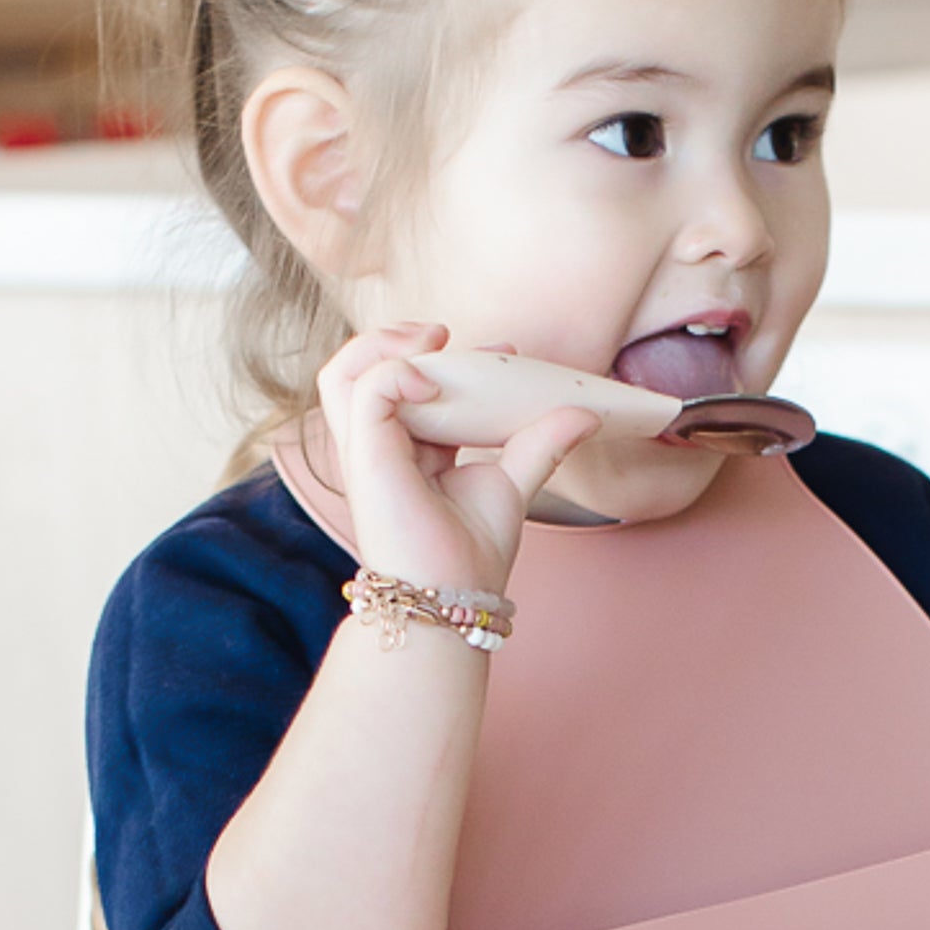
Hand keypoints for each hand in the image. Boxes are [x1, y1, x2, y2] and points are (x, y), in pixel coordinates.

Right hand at [316, 323, 598, 604]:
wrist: (453, 598)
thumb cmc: (471, 557)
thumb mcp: (511, 485)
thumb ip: (540, 445)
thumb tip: (585, 415)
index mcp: (409, 452)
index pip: (414, 388)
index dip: (452, 359)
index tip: (505, 352)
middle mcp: (380, 448)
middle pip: (359, 372)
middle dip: (396, 339)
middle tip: (443, 331)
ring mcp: (366, 453)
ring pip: (343, 374)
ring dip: (381, 344)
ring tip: (427, 338)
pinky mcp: (365, 458)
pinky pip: (366, 390)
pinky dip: (397, 372)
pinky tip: (435, 383)